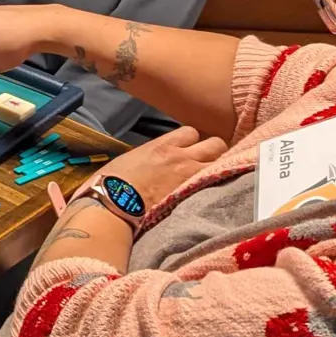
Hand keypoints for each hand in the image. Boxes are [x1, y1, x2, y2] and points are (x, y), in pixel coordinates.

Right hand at [85, 125, 228, 214]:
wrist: (115, 204)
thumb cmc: (113, 181)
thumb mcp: (130, 159)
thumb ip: (149, 155)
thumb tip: (152, 160)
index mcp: (162, 145)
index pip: (191, 132)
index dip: (191, 140)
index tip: (187, 148)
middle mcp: (182, 157)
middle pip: (216, 144)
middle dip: (213, 151)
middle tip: (206, 160)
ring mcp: (190, 177)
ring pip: (221, 163)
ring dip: (218, 168)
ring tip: (211, 176)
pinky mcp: (193, 196)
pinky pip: (215, 184)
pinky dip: (215, 185)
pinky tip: (210, 190)